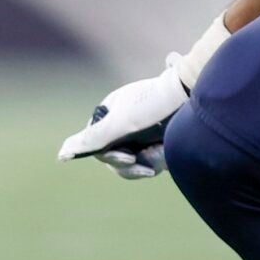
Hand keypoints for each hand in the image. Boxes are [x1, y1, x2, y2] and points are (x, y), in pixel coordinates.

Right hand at [57, 62, 189, 179]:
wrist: (198, 93)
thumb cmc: (158, 104)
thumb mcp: (122, 124)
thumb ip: (91, 139)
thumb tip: (61, 154)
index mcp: (110, 112)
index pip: (95, 144)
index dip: (108, 154)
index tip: (128, 157)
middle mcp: (123, 120)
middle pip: (113, 156)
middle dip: (131, 162)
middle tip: (149, 166)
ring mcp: (141, 130)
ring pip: (133, 162)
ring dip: (148, 162)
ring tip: (165, 152)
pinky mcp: (159, 138)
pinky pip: (151, 160)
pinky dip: (160, 159)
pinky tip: (171, 147)